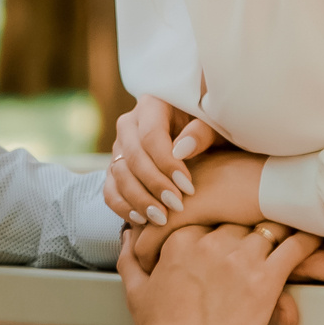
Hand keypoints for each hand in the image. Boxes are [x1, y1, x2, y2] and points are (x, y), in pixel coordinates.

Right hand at [102, 96, 219, 225]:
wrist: (197, 136)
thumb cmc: (209, 128)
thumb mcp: (213, 125)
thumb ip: (201, 132)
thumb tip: (181, 150)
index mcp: (152, 105)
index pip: (151, 136)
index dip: (166, 164)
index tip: (188, 187)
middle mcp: (129, 124)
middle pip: (133, 157)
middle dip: (155, 185)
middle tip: (177, 206)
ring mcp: (119, 147)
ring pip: (119, 174)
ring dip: (140, 199)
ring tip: (162, 218)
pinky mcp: (116, 168)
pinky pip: (110, 189)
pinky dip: (122, 206)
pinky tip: (142, 220)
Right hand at [118, 222, 319, 324]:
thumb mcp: (136, 290)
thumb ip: (131, 257)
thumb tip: (128, 236)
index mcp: (181, 240)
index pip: (209, 216)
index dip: (222, 224)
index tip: (232, 228)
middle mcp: (211, 243)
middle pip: (240, 221)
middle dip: (250, 226)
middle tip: (266, 224)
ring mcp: (240, 259)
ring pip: (269, 229)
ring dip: (281, 228)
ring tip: (297, 222)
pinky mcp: (265, 280)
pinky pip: (294, 249)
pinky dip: (308, 240)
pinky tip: (317, 234)